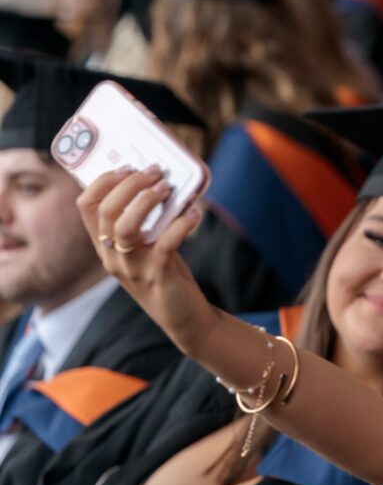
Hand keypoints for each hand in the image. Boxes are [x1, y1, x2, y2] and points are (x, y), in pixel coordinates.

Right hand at [76, 166, 214, 352]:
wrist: (183, 318)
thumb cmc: (166, 274)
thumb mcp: (147, 246)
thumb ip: (146, 222)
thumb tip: (161, 181)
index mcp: (104, 245)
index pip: (86, 206)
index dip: (104, 182)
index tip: (128, 167)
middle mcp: (111, 256)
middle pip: (106, 211)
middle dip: (130, 184)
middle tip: (156, 172)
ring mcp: (132, 268)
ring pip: (126, 226)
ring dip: (147, 201)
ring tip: (167, 188)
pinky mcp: (157, 277)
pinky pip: (164, 244)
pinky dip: (181, 224)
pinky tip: (194, 214)